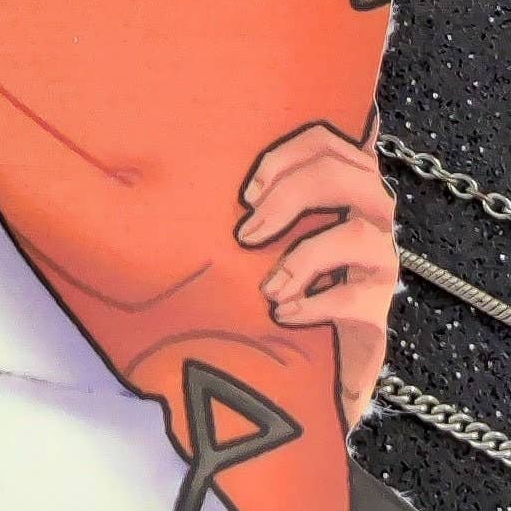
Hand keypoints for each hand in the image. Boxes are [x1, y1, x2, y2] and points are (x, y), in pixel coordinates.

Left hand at [234, 116, 398, 425]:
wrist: (297, 370)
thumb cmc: (257, 285)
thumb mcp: (240, 234)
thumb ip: (225, 200)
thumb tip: (133, 171)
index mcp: (334, 186)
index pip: (326, 139)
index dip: (286, 154)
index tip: (244, 192)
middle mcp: (366, 218)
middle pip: (354, 175)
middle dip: (294, 194)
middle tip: (246, 233)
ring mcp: (377, 266)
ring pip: (362, 236)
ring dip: (306, 256)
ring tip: (266, 287)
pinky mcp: (375, 316)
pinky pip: (358, 300)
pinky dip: (316, 304)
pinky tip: (282, 315)